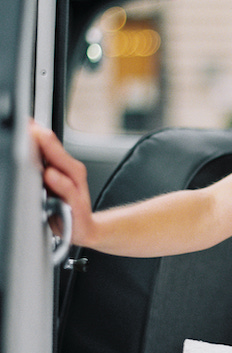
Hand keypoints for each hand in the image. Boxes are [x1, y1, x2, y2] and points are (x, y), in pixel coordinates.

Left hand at [31, 122, 93, 247]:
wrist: (85, 230)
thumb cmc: (65, 207)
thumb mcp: (53, 185)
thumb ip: (42, 165)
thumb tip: (26, 142)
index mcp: (64, 167)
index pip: (49, 145)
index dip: (36, 133)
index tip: (25, 122)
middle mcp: (73, 175)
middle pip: (57, 152)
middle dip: (43, 138)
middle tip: (29, 125)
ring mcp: (77, 190)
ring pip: (66, 168)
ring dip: (52, 153)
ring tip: (39, 138)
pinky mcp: (78, 207)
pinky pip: (68, 193)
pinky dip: (60, 182)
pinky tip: (50, 174)